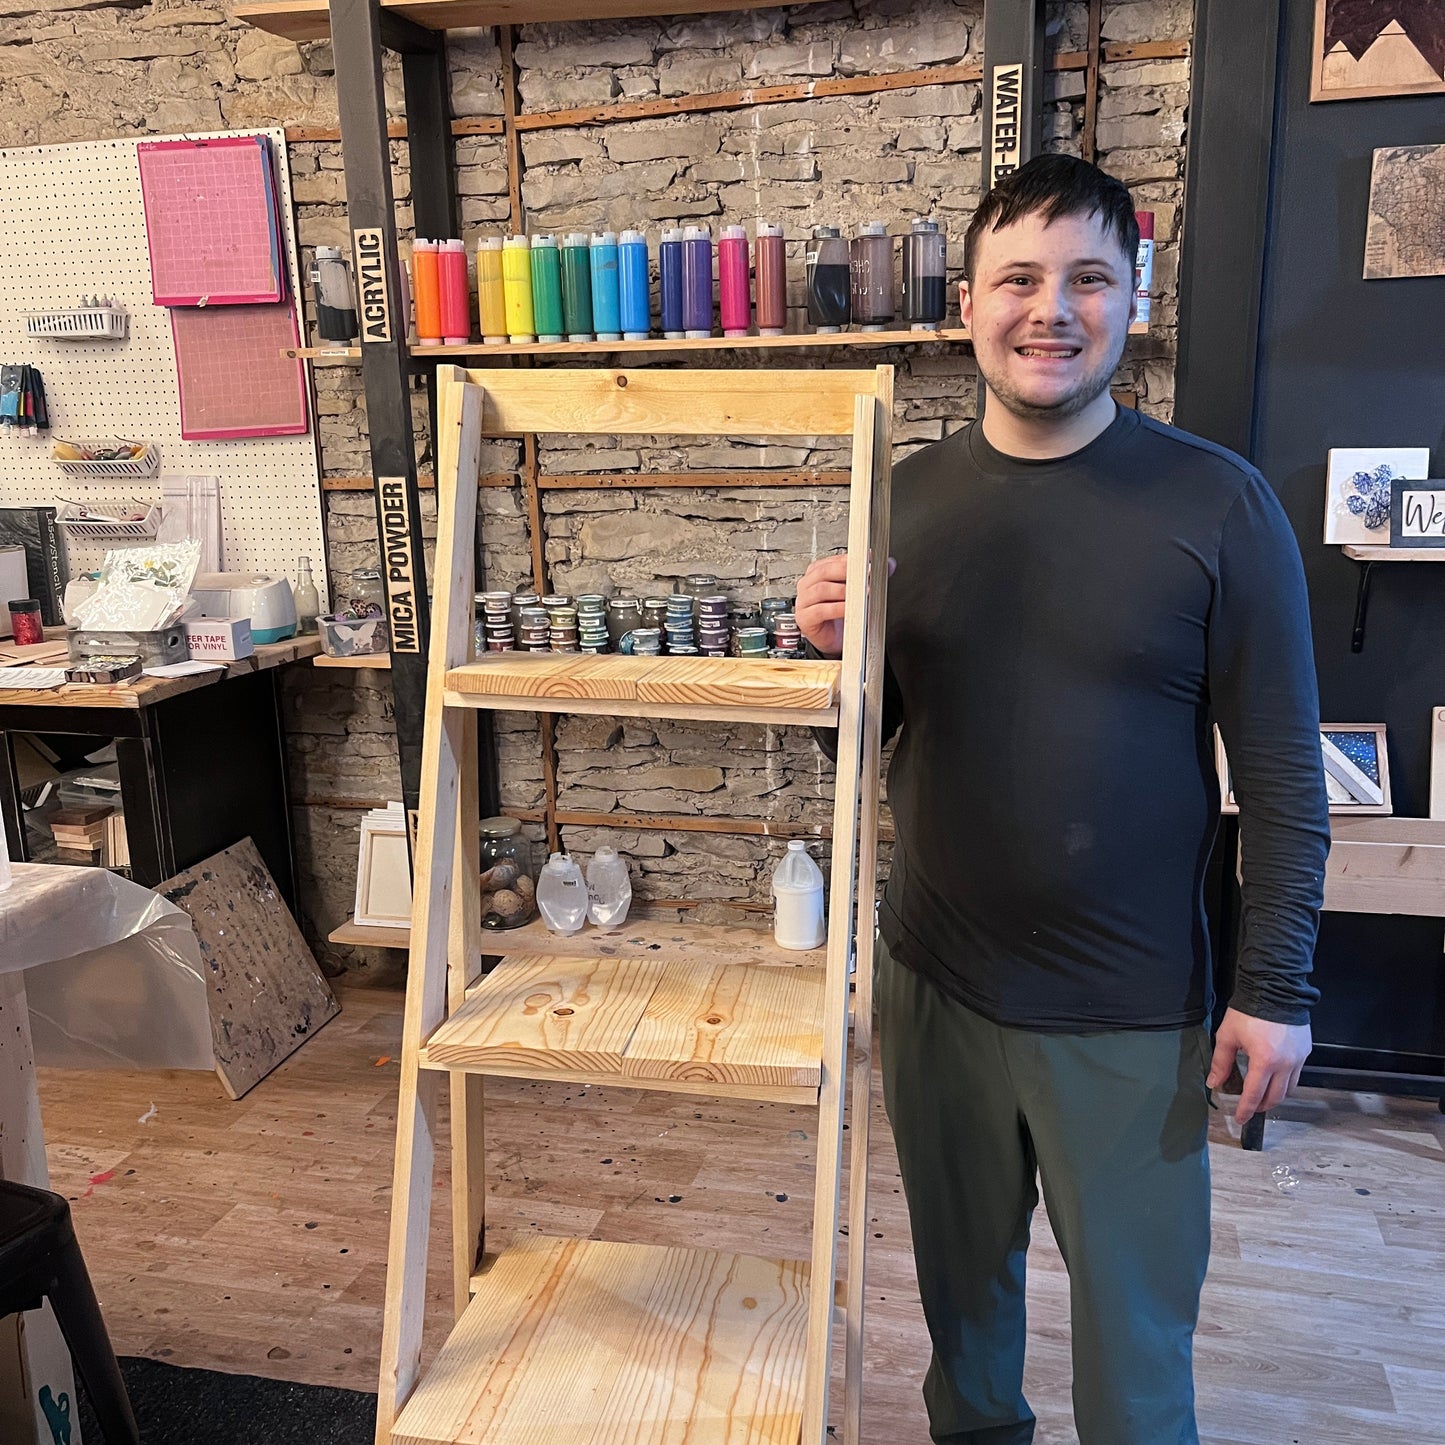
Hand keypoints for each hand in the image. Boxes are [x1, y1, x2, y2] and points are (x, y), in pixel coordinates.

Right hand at [795, 553, 894, 658]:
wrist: (833, 638)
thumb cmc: (840, 614)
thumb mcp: (856, 592)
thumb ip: (871, 577)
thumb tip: (889, 565)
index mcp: (817, 573)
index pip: (833, 561)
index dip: (851, 561)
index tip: (868, 562)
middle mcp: (807, 585)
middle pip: (824, 572)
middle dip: (848, 572)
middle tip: (865, 576)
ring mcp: (803, 601)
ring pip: (822, 590)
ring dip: (844, 591)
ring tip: (860, 594)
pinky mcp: (805, 618)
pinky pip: (821, 610)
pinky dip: (838, 608)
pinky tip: (850, 609)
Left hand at [1207, 1007, 1311, 1125]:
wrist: (1274, 989)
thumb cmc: (1249, 1011)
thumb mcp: (1228, 1036)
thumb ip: (1221, 1062)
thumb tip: (1214, 1083)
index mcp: (1264, 1061)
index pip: (1254, 1095)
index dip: (1246, 1110)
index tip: (1240, 1118)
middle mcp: (1285, 1064)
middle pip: (1275, 1097)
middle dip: (1261, 1106)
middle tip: (1250, 1108)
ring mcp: (1298, 1058)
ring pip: (1289, 1089)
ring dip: (1275, 1096)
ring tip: (1261, 1095)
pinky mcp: (1305, 1051)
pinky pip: (1297, 1075)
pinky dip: (1285, 1082)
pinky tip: (1274, 1077)